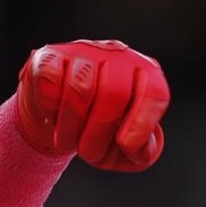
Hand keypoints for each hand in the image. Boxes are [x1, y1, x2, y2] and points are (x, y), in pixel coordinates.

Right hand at [16, 39, 169, 171]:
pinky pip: (50, 79)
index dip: (142, 123)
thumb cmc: (100, 131)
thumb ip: (142, 150)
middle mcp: (118, 56)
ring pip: (80, 87)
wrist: (58, 119)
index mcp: (146, 75)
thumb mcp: (127, 150)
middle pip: (114, 92)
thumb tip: (133, 145)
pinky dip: (50, 107)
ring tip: (68, 141)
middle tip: (88, 154)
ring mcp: (84, 51)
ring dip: (71, 125)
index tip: (126, 145)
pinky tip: (53, 116)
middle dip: (99, 132)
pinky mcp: (50, 55)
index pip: (155, 91)